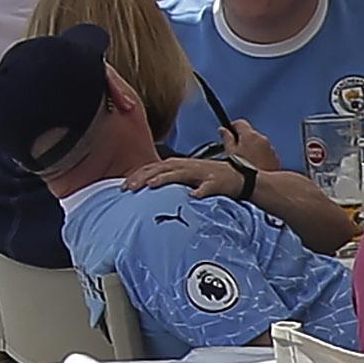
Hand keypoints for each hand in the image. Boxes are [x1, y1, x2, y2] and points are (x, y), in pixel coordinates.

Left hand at [126, 154, 248, 197]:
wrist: (240, 178)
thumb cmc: (210, 179)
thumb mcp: (187, 178)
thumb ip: (170, 180)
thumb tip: (150, 188)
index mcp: (179, 165)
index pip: (154, 167)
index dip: (138, 175)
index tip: (123, 185)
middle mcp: (187, 166)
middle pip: (161, 168)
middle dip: (144, 177)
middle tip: (128, 187)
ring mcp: (201, 173)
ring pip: (180, 174)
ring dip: (165, 178)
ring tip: (151, 185)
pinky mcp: (216, 182)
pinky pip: (208, 187)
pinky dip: (200, 191)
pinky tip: (193, 196)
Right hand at [223, 117, 288, 177]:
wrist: (258, 184)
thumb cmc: (243, 168)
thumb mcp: (230, 152)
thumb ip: (227, 138)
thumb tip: (223, 130)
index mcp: (249, 135)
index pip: (240, 123)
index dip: (232, 127)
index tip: (228, 133)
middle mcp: (262, 139)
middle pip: (250, 133)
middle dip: (243, 139)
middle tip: (235, 150)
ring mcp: (270, 148)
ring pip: (258, 143)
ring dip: (252, 148)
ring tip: (245, 161)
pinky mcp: (275, 158)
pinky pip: (266, 153)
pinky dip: (260, 156)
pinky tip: (254, 166)